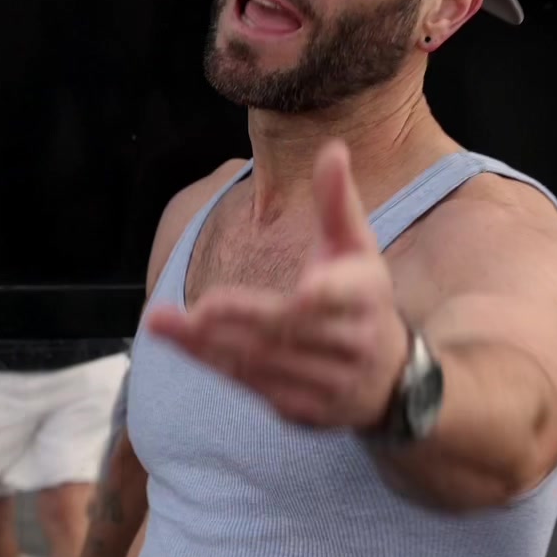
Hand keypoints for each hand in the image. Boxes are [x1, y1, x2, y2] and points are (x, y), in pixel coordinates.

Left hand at [146, 140, 409, 429]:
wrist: (392, 382)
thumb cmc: (364, 300)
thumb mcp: (357, 249)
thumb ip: (338, 202)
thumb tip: (332, 147)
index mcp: (368, 296)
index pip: (349, 295)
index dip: (328, 294)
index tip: (304, 293)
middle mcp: (354, 343)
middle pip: (290, 330)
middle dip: (242, 318)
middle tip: (198, 308)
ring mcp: (330, 383)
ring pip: (264, 362)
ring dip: (211, 345)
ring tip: (164, 324)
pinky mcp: (305, 410)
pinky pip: (255, 386)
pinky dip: (216, 365)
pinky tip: (183, 344)